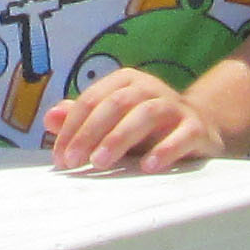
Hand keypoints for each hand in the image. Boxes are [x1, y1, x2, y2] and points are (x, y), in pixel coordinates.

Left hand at [39, 68, 224, 174]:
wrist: (200, 128)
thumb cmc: (145, 127)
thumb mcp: (112, 122)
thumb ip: (82, 119)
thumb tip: (50, 119)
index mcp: (125, 82)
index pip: (91, 100)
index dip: (71, 128)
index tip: (59, 158)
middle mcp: (150, 88)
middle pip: (115, 104)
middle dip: (89, 133)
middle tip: (73, 162)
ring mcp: (175, 106)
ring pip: (145, 114)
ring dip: (119, 138)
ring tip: (100, 162)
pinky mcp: (196, 127)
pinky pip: (181, 135)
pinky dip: (165, 149)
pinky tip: (148, 166)